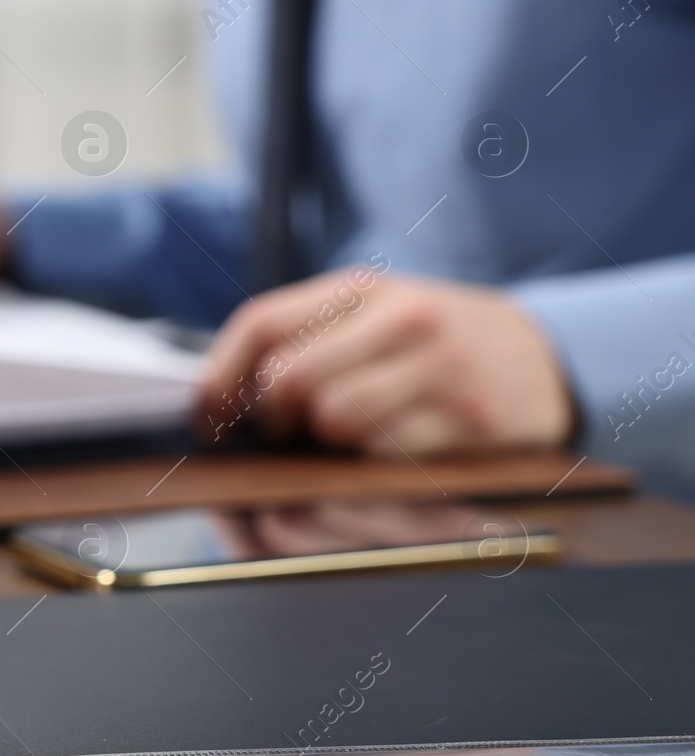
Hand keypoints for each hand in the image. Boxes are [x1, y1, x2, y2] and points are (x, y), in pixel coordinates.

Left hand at [197, 268, 575, 455]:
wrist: (548, 359)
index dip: (219, 375)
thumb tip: (223, 397)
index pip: (261, 322)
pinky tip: (396, 454)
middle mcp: (401, 317)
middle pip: (289, 378)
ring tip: (348, 443)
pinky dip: (376, 466)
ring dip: (329, 447)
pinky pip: (389, 454)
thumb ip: (305, 339)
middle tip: (287, 437)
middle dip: (274, 421)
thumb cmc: (436, 345)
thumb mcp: (373, 317)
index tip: (207, 415)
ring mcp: (440, 365)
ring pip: (335, 420)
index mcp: (361, 288)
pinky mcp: (472, 417)